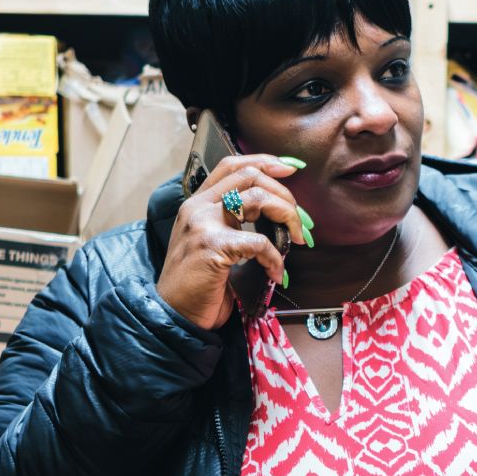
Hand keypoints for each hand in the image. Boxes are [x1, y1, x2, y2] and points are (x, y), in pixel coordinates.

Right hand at [157, 154, 304, 331]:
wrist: (174, 314)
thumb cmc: (197, 284)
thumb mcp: (211, 242)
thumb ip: (232, 221)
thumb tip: (273, 210)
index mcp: (197, 202)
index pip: (232, 165)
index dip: (265, 161)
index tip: (291, 168)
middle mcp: (198, 207)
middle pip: (250, 176)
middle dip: (285, 194)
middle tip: (302, 219)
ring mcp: (203, 224)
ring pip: (258, 198)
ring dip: (288, 216)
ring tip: (297, 238)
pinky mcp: (212, 246)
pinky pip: (259, 243)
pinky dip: (275, 258)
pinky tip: (277, 273)